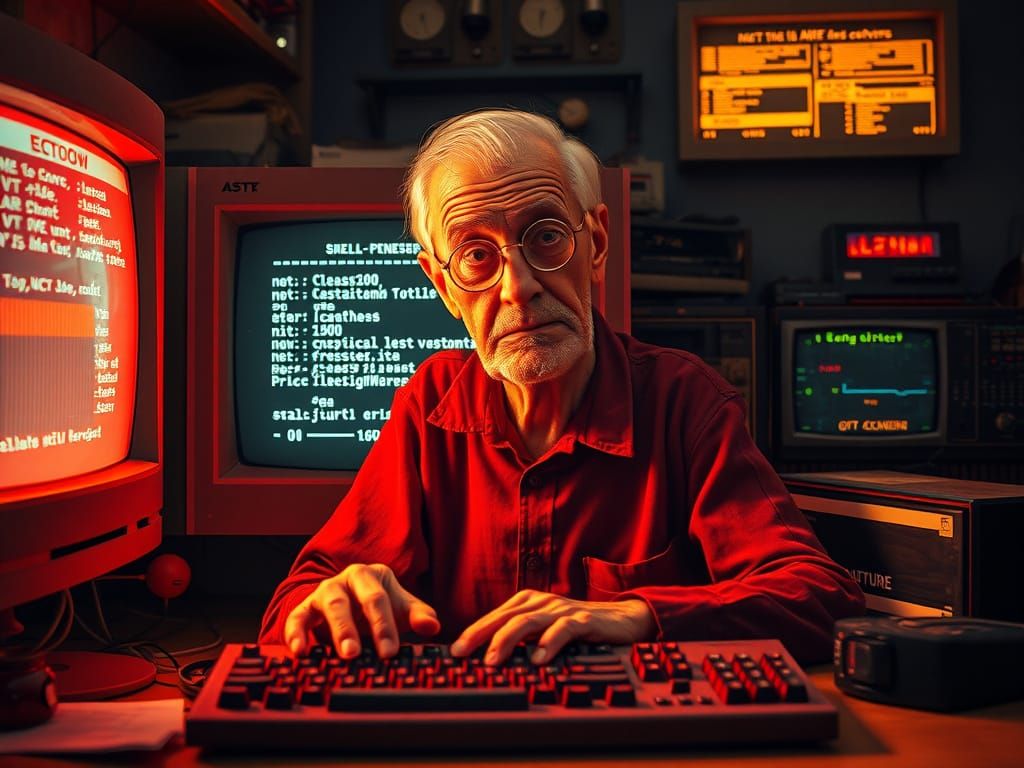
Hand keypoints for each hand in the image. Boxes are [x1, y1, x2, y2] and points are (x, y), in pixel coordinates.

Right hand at [283, 563, 439, 658]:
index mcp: (370, 575)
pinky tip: (300, 652)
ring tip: (342, 654)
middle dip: (355, 628)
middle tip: (358, 654)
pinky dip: (295, 634)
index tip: (390, 653)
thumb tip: (432, 626)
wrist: (350, 604)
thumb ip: (418, 615)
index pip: (379, 598)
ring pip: (328, 606)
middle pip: (350, 600)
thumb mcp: (400, 609)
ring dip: (335, 630)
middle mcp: (345, 580)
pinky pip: (297, 618)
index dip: (384, 626)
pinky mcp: (304, 608)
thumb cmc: (379, 607)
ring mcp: (323, 593)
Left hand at [449, 590, 654, 664]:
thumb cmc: (579, 626)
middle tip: (463, 655)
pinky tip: (537, 659)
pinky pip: (562, 631)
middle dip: (481, 636)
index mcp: (529, 602)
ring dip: (507, 641)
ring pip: (528, 622)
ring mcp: (562, 610)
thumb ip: (522, 637)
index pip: (495, 617)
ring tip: (492, 661)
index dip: (473, 632)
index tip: (454, 651)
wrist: (624, 619)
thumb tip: (490, 658)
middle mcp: (542, 602)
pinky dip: (548, 644)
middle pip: (505, 617)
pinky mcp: (583, 622)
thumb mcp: (545, 628)